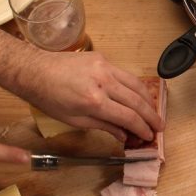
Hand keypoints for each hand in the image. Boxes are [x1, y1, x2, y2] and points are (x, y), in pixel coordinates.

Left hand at [16, 51, 163, 142]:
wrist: (35, 70)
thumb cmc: (49, 98)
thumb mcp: (74, 119)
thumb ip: (103, 126)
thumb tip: (124, 135)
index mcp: (94, 101)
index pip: (128, 116)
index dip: (142, 128)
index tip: (149, 137)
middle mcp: (104, 81)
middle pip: (137, 100)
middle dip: (151, 116)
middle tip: (159, 127)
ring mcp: (105, 67)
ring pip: (136, 84)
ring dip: (148, 100)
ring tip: (154, 112)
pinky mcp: (103, 58)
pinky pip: (125, 74)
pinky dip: (135, 86)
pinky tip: (138, 96)